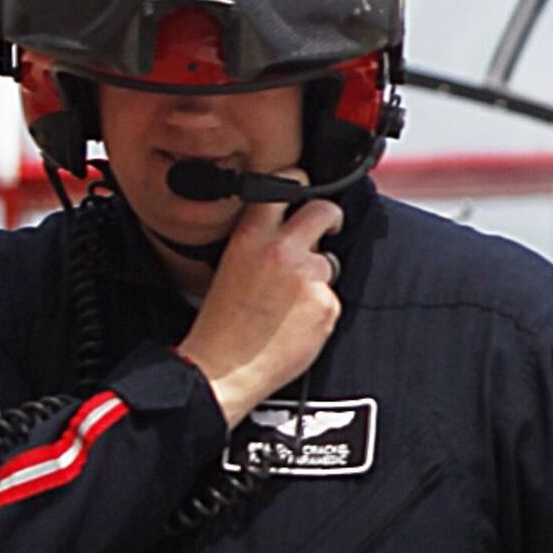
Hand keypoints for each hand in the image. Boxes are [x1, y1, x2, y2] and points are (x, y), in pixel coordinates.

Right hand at [179, 200, 344, 424]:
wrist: (222, 369)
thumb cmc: (220, 325)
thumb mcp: (229, 266)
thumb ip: (260, 243)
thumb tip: (287, 234)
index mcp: (252, 236)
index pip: (285, 185)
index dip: (300, 184)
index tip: (305, 190)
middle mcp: (283, 250)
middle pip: (324, 211)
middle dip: (330, 218)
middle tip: (328, 229)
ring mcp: (308, 277)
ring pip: (329, 263)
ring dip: (318, 277)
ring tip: (289, 303)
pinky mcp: (326, 305)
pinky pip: (331, 298)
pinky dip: (320, 309)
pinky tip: (296, 324)